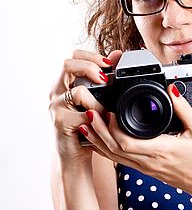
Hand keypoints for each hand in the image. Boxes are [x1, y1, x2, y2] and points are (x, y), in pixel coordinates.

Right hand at [48, 49, 122, 166]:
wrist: (75, 155)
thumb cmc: (87, 127)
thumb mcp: (97, 100)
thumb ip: (104, 79)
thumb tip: (118, 54)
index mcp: (65, 83)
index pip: (73, 57)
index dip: (91, 56)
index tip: (109, 64)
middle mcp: (56, 91)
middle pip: (67, 65)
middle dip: (91, 67)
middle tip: (105, 78)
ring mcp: (56, 106)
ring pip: (77, 90)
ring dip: (98, 100)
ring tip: (105, 111)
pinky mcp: (60, 122)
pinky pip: (83, 114)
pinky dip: (97, 117)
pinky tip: (101, 122)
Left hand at [79, 83, 191, 193]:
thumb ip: (184, 108)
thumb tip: (172, 88)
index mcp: (161, 150)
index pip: (128, 142)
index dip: (113, 128)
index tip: (108, 110)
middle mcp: (148, 161)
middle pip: (113, 147)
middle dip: (98, 129)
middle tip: (89, 110)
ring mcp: (143, 166)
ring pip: (112, 155)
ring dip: (96, 138)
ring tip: (85, 121)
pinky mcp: (142, 168)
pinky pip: (117, 159)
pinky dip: (103, 147)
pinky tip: (95, 138)